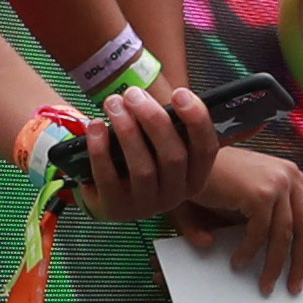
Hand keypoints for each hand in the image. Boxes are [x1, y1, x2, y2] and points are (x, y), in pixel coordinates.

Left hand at [64, 82, 218, 223]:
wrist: (106, 194)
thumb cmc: (139, 158)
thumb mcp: (157, 144)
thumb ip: (165, 126)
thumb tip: (154, 98)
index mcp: (194, 176)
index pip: (206, 149)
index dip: (197, 120)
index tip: (180, 93)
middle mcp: (175, 195)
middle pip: (174, 156)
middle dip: (153, 119)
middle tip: (133, 94)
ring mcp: (145, 205)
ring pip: (143, 168)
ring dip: (127, 130)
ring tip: (113, 104)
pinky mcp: (116, 208)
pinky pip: (108, 178)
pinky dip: (101, 149)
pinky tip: (96, 126)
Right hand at [175, 145, 302, 293]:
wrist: (184, 159)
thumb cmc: (210, 178)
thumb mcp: (244, 194)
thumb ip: (265, 216)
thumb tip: (286, 248)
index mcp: (288, 172)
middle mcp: (288, 174)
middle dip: (302, 261)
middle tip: (295, 284)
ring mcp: (276, 183)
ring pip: (285, 236)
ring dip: (274, 265)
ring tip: (264, 283)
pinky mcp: (259, 194)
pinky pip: (260, 235)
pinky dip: (249, 252)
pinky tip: (238, 261)